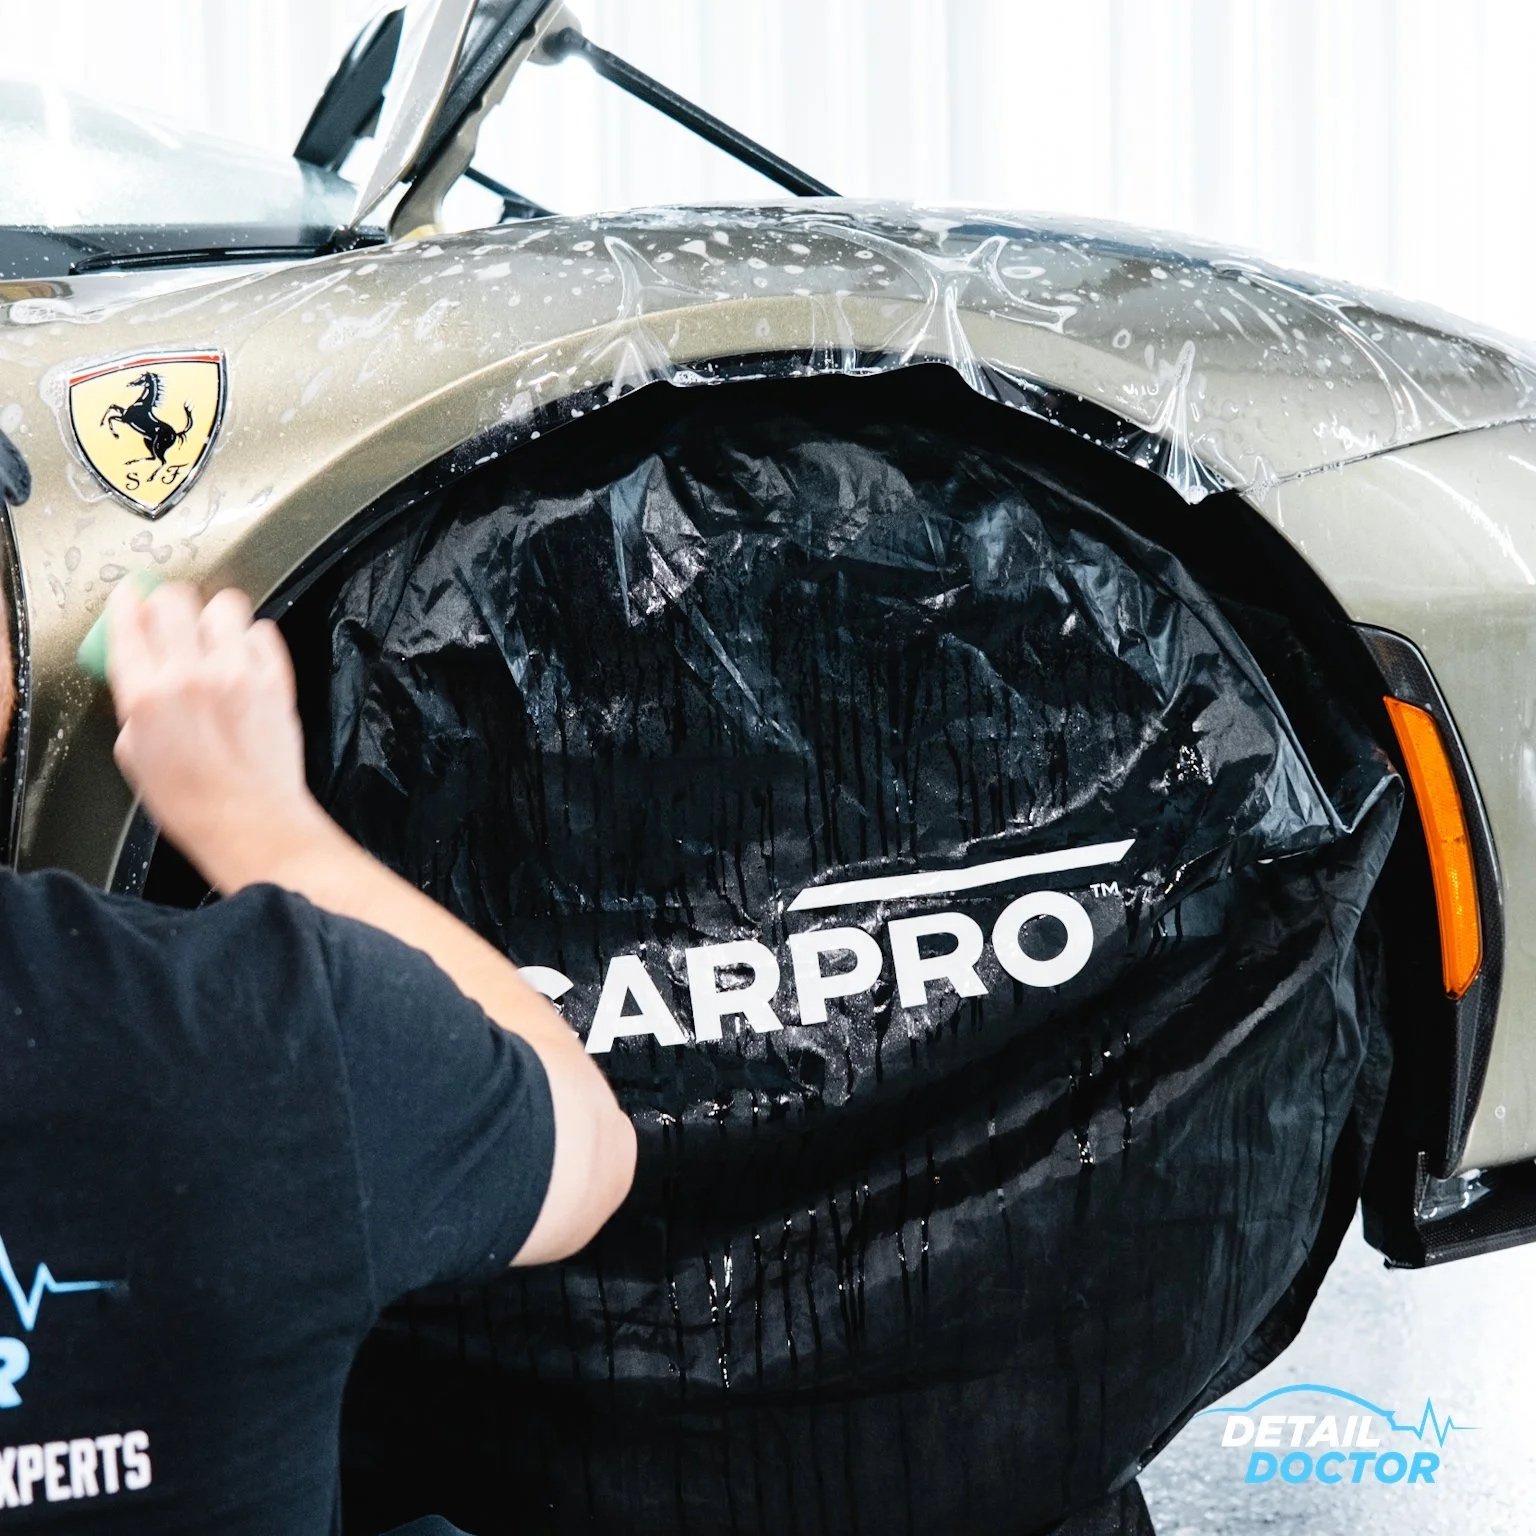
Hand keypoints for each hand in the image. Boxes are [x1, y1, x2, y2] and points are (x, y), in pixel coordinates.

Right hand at [106, 581, 329, 886]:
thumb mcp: (135, 754)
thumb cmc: (191, 800)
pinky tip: (244, 656)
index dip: (126, 601)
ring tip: (213, 634)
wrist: (250, 820)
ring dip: (214, 615)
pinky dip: (251, 638)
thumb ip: (134, 705)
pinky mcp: (275, 680)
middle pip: (174, 599)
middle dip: (168, 601)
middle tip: (170, 613)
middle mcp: (190, 675)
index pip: (127, 622)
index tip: (129, 595)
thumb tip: (138, 675)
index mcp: (145, 694)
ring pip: (224, 606)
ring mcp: (237, 674)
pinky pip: (263, 632)